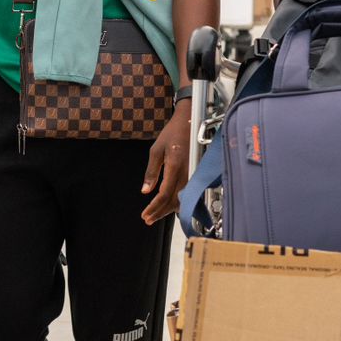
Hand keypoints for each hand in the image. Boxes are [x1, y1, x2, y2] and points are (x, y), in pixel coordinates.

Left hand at [142, 103, 191, 225]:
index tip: (145, 215)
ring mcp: (193, 173)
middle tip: (148, 219)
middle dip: (160, 212)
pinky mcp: (196, 173)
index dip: (154, 207)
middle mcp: (186, 172)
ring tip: (155, 214)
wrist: (190, 121)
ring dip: (168, 209)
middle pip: (174, 201)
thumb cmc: (172, 134)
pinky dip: (178, 202)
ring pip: (182, 199)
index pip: (164, 194)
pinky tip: (169, 205)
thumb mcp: (156, 150)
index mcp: (175, 165)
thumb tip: (145, 191)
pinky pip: (188, 192)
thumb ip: (152, 172)